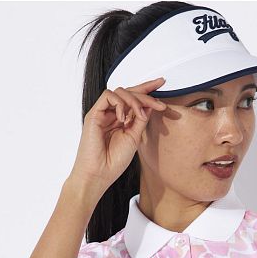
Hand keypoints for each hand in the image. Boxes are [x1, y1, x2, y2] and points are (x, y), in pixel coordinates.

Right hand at [68, 76, 167, 192]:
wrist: (99, 173)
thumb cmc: (114, 161)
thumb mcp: (134, 137)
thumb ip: (140, 120)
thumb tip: (150, 104)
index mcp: (121, 120)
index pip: (134, 98)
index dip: (147, 89)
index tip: (162, 83)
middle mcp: (111, 114)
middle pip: (128, 92)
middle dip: (145, 92)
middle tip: (159, 102)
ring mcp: (102, 113)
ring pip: (120, 91)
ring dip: (134, 100)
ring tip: (139, 115)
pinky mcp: (94, 114)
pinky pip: (108, 96)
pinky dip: (119, 103)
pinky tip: (123, 118)